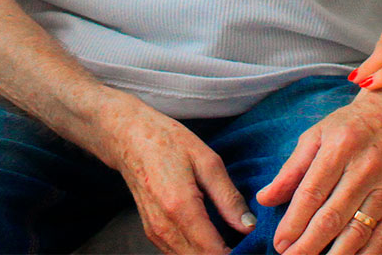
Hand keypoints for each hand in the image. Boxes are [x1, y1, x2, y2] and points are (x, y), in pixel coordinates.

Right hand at [103, 101, 255, 253]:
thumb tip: (249, 227)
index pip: (213, 252)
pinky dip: (197, 252)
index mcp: (180, 207)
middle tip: (243, 243)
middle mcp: (164, 226)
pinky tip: (211, 239)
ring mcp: (155, 232)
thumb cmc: (168, 142)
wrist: (130, 138)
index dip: (236, 254)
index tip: (252, 246)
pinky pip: (179, 254)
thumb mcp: (207, 161)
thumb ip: (228, 198)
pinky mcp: (152, 233)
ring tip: (230, 241)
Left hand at [255, 88, 381, 254]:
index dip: (294, 222)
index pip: (312, 193)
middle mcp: (367, 167)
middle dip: (308, 245)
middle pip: (333, 217)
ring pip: (358, 231)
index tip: (279, 243)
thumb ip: (290, 170)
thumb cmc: (349, 127)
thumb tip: (265, 199)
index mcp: (340, 147)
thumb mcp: (316, 136)